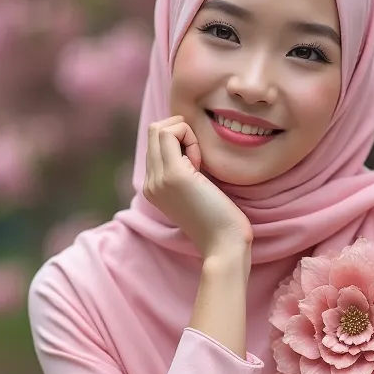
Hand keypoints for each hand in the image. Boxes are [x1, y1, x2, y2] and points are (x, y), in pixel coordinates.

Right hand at [143, 117, 253, 257]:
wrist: (223, 245)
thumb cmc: (219, 219)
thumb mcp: (195, 191)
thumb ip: (186, 171)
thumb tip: (188, 145)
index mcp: (153, 187)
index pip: (154, 143)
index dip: (178, 141)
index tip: (197, 164)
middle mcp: (149, 183)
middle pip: (153, 131)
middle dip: (181, 134)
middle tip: (199, 160)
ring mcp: (157, 179)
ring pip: (159, 129)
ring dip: (185, 136)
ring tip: (199, 164)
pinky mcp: (173, 175)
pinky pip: (171, 132)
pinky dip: (190, 138)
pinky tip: (200, 164)